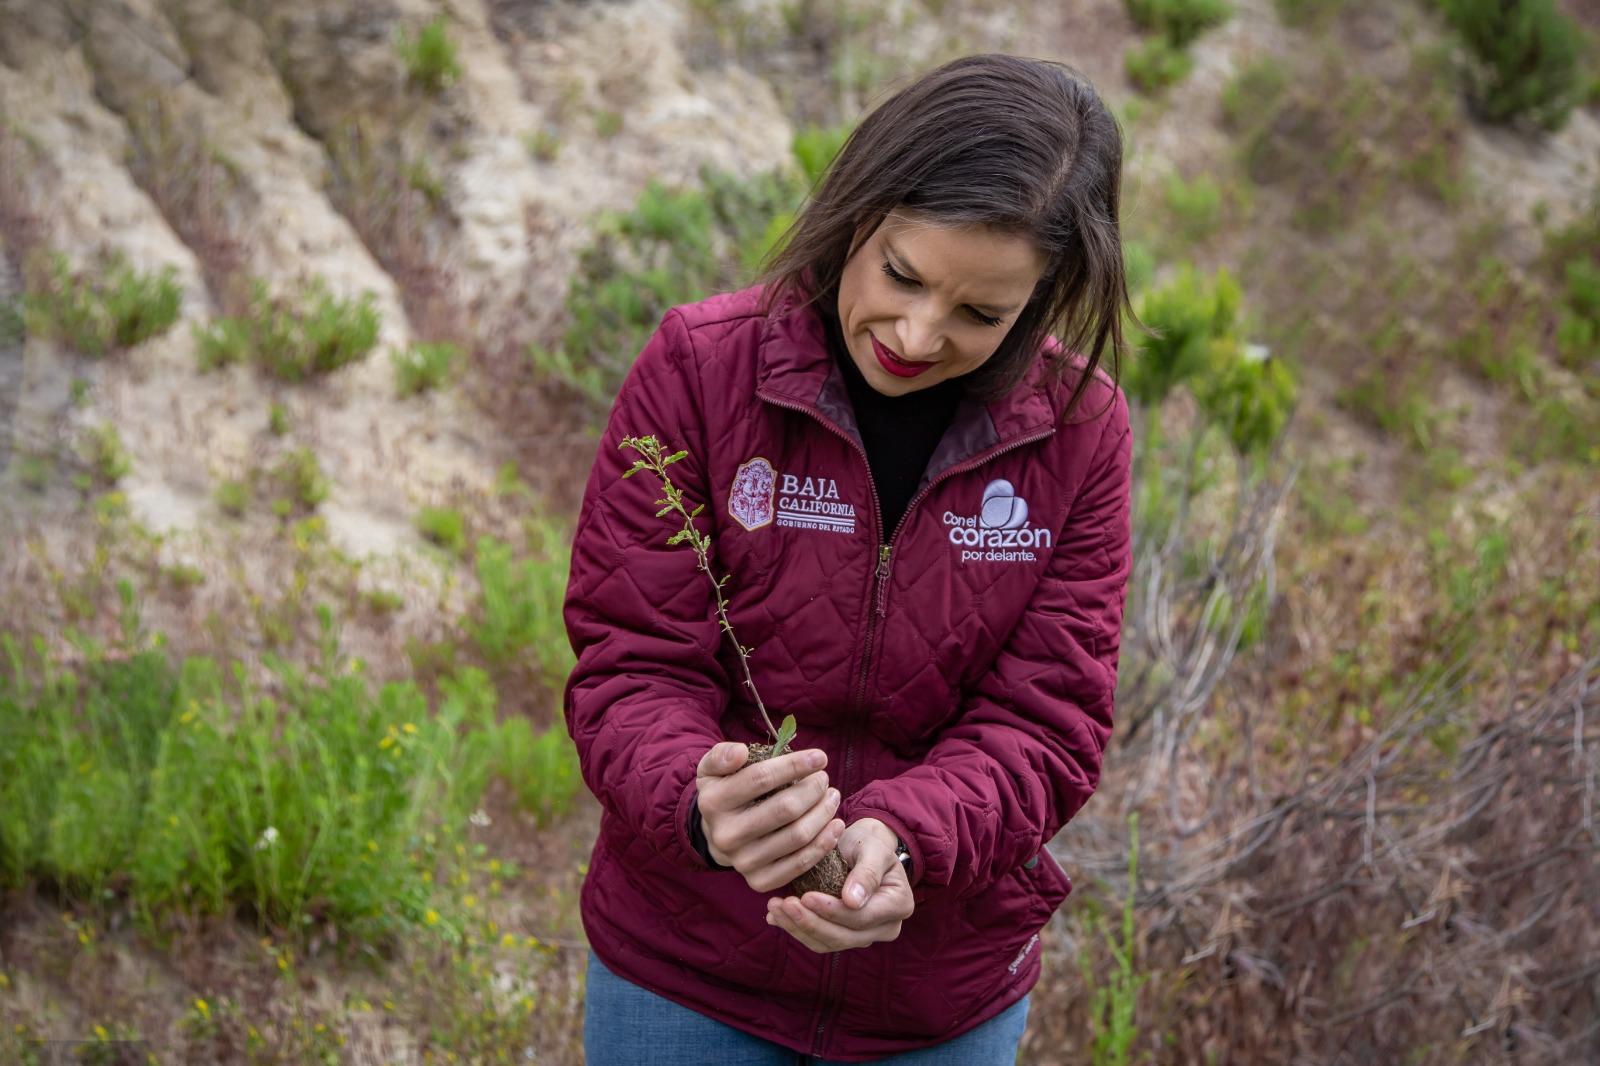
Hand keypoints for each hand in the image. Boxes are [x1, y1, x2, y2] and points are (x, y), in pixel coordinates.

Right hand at [695, 742, 845, 893]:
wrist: (716, 835)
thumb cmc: (725, 792)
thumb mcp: (713, 769)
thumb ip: (722, 756)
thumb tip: (740, 752)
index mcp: (713, 803)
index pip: (760, 779)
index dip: (795, 765)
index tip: (820, 757)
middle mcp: (726, 835)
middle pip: (785, 809)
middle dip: (814, 789)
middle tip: (824, 779)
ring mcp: (742, 862)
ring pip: (797, 836)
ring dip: (824, 813)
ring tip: (833, 797)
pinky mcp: (759, 881)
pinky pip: (800, 864)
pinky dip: (824, 843)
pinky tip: (836, 825)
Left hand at [766, 817, 913, 951]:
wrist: (861, 848)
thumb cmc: (868, 843)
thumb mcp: (872, 848)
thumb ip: (866, 872)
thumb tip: (852, 902)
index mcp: (899, 905)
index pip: (861, 917)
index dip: (832, 911)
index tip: (806, 896)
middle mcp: (886, 927)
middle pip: (844, 937)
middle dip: (810, 922)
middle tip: (782, 904)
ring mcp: (865, 935)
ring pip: (829, 943)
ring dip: (799, 929)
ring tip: (775, 908)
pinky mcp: (845, 936)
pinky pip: (820, 941)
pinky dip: (797, 930)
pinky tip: (776, 917)